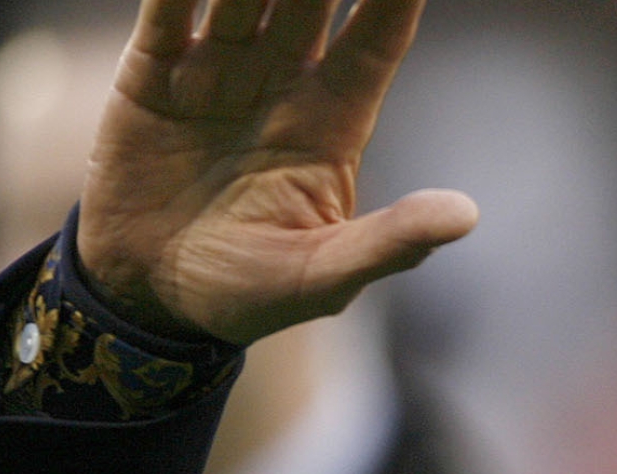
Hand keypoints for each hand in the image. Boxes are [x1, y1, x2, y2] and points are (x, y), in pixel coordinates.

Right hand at [77, 0, 477, 343]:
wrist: (150, 300)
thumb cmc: (248, 293)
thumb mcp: (325, 276)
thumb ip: (391, 243)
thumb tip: (467, 216)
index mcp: (333, 124)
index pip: (376, 40)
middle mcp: (280, 83)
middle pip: (309, 0)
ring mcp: (217, 72)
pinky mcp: (153, 74)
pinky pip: (168, 11)